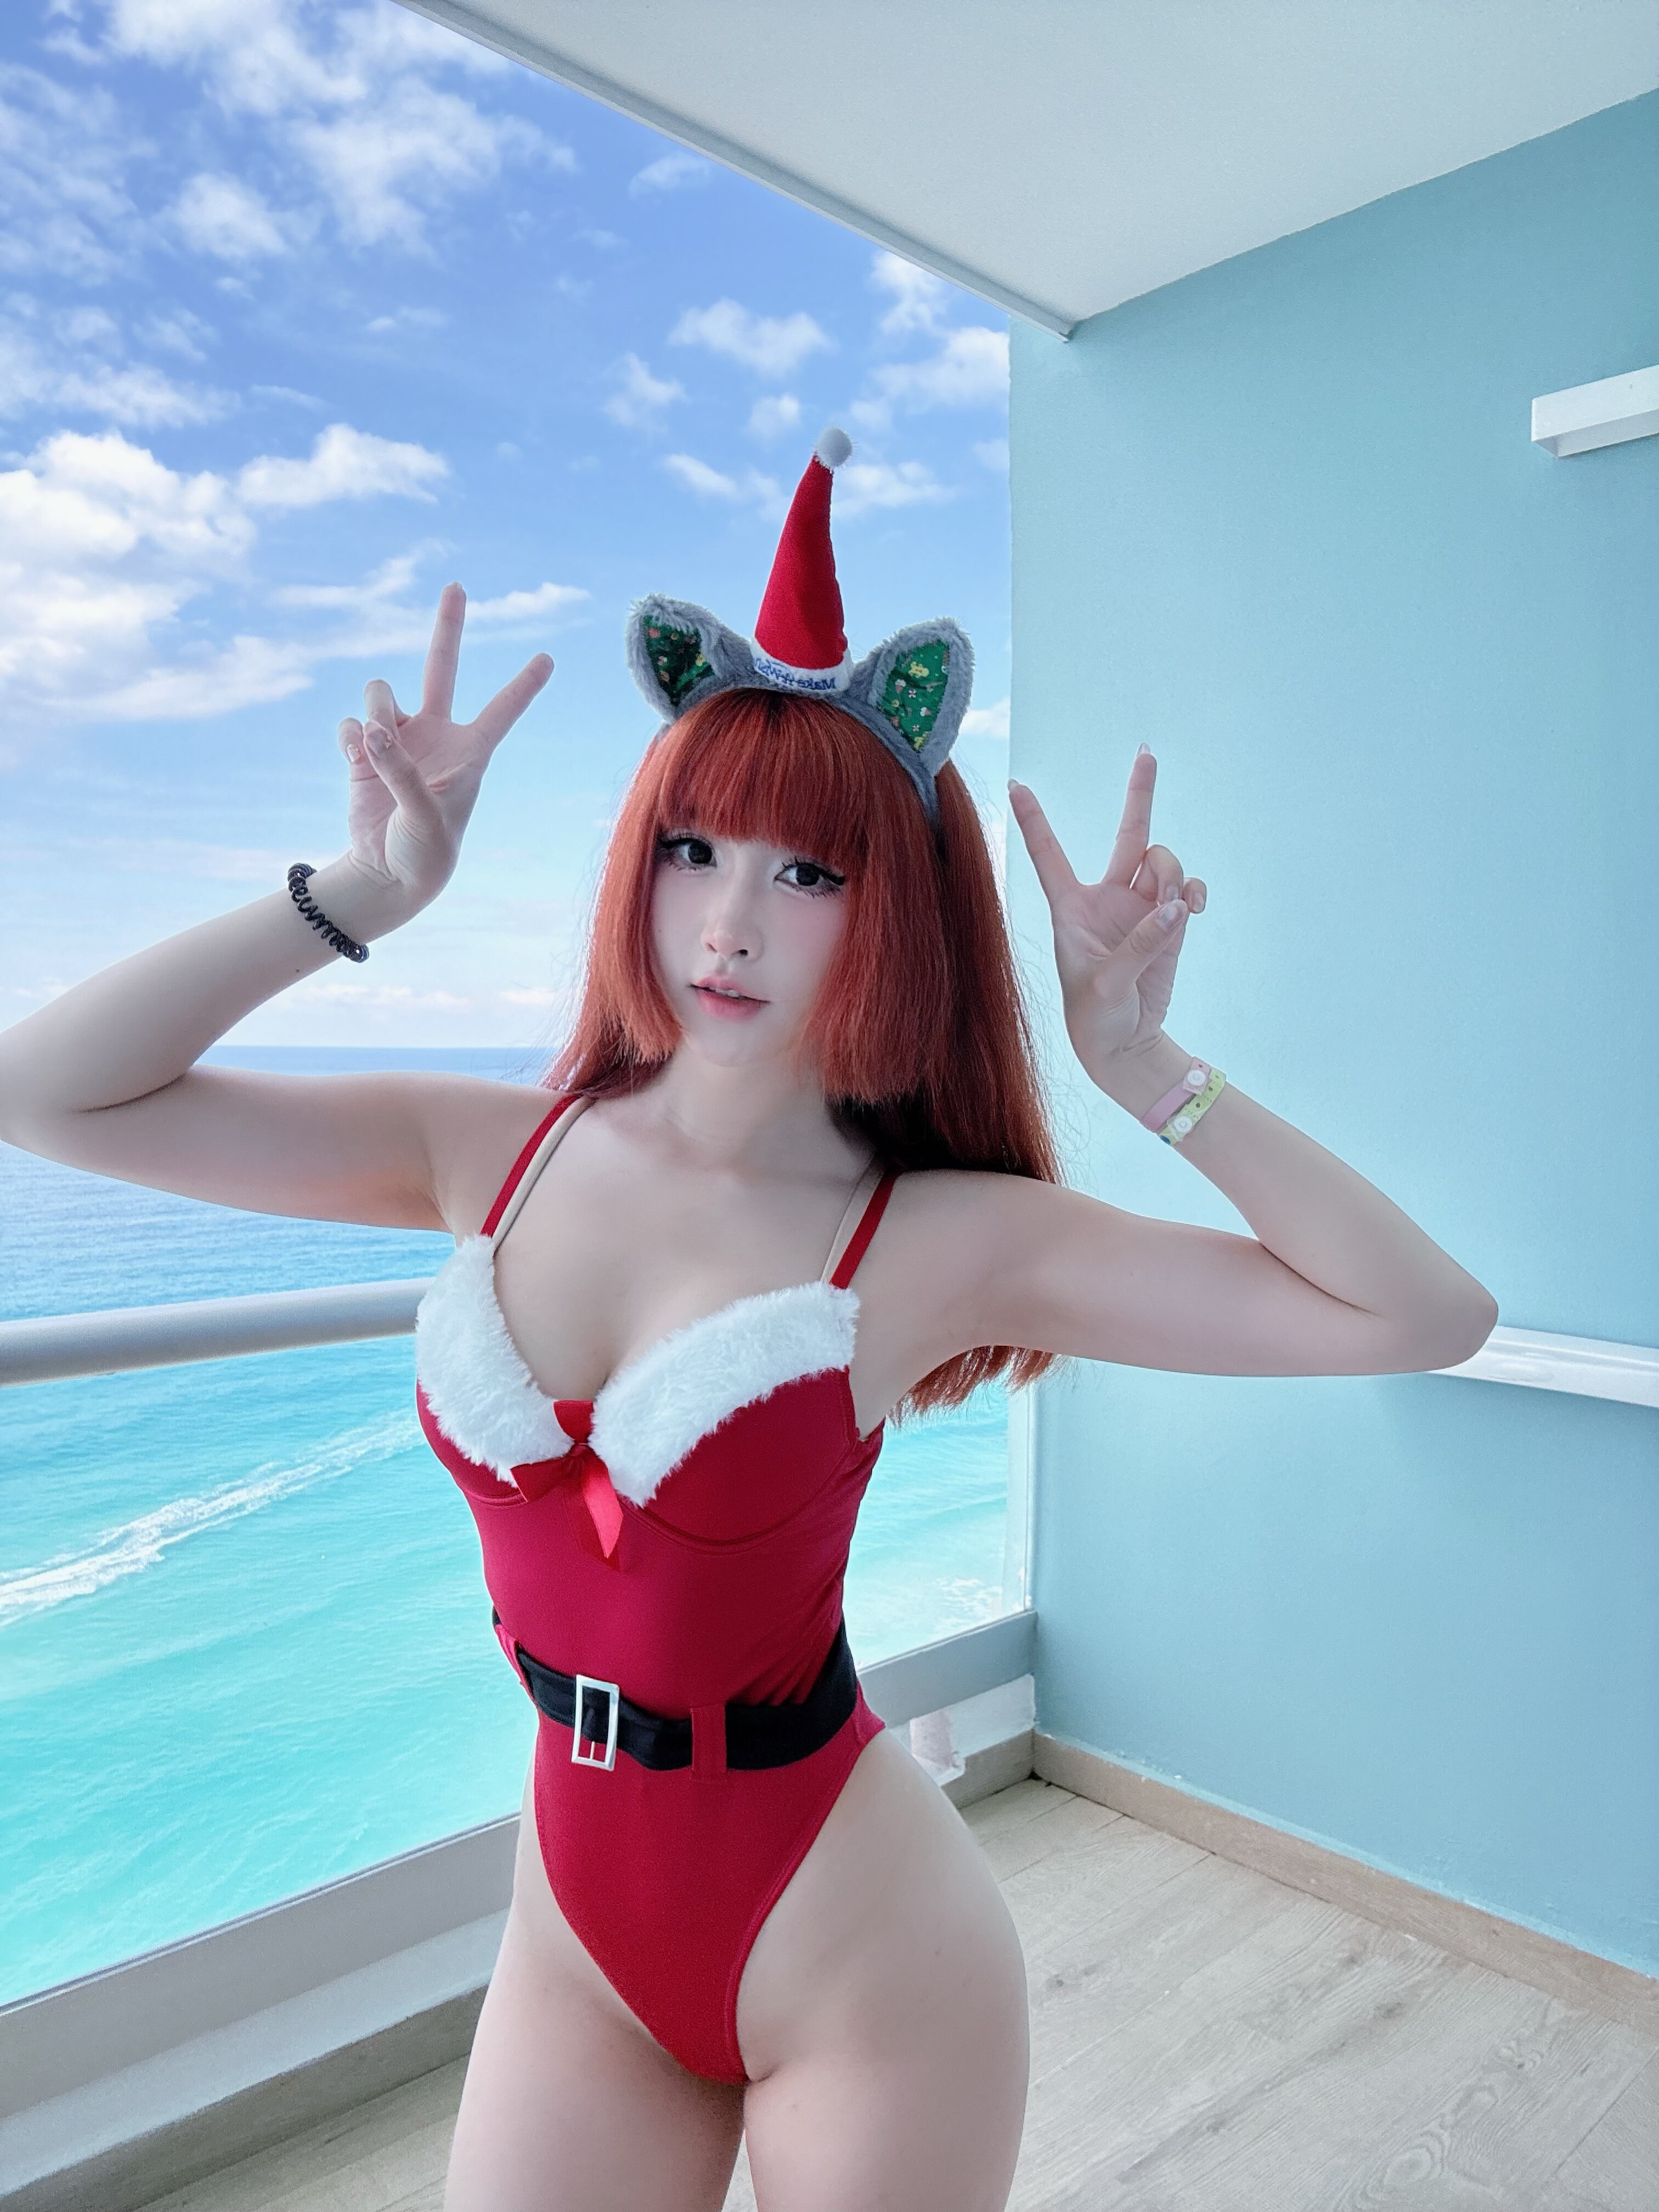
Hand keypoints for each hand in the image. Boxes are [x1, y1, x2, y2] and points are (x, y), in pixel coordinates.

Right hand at [336, 583, 552, 910]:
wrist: (389, 874)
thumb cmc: (426, 851)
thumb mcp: (426, 817)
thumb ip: (401, 771)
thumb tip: (374, 729)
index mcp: (470, 752)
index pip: (502, 711)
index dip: (524, 685)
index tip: (549, 658)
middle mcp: (437, 736)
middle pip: (442, 669)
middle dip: (448, 627)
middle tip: (457, 586)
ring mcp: (399, 740)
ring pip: (381, 692)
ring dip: (375, 709)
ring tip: (376, 747)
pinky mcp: (365, 752)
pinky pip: (352, 724)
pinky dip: (352, 738)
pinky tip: (357, 760)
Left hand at [1009, 748, 1205, 1081]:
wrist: (1124, 1044)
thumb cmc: (1096, 1018)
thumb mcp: (1106, 985)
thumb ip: (1140, 944)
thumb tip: (1177, 906)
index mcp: (1071, 908)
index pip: (1048, 856)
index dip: (1033, 821)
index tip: (1016, 785)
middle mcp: (1107, 898)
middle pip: (1128, 836)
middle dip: (1140, 794)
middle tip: (1147, 753)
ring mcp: (1141, 908)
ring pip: (1164, 862)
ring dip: (1174, 874)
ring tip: (1175, 908)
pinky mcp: (1168, 923)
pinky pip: (1186, 889)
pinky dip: (1193, 892)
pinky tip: (1192, 909)